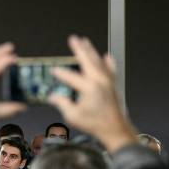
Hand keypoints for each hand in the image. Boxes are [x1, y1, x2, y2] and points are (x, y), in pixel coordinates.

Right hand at [49, 35, 136, 152]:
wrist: (116, 130)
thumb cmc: (96, 125)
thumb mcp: (73, 116)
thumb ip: (62, 104)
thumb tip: (53, 97)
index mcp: (89, 88)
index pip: (71, 76)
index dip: (60, 73)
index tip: (53, 71)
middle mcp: (100, 81)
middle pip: (88, 60)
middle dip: (79, 49)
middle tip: (73, 38)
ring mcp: (109, 82)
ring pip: (99, 61)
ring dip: (91, 50)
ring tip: (85, 41)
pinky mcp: (114, 86)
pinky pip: (111, 69)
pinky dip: (108, 62)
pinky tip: (106, 56)